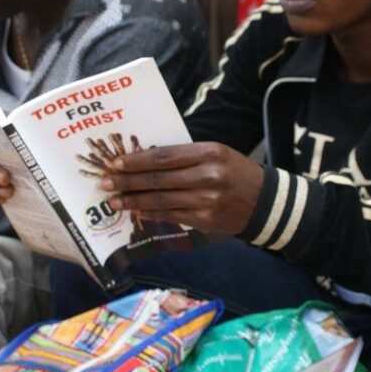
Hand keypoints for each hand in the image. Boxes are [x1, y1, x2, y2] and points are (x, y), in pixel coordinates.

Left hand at [99, 142, 263, 235]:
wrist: (264, 201)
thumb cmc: (234, 171)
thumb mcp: (215, 153)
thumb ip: (183, 156)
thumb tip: (144, 161)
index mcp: (209, 152)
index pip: (164, 156)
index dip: (137, 161)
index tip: (116, 163)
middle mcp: (208, 176)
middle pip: (159, 179)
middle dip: (128, 181)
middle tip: (106, 183)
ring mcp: (207, 199)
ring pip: (161, 200)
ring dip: (134, 200)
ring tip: (114, 201)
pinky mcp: (206, 219)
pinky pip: (171, 215)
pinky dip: (150, 212)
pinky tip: (136, 210)